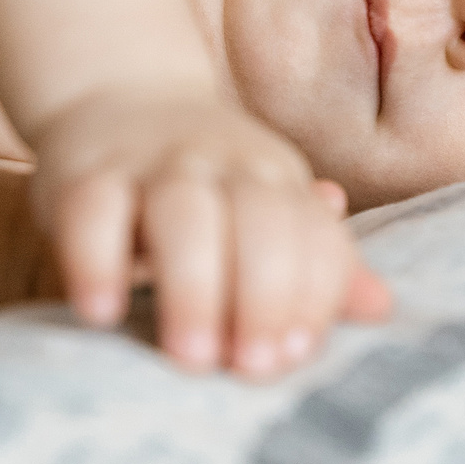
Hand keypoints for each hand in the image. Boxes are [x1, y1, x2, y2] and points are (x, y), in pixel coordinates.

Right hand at [29, 88, 391, 375]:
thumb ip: (315, 261)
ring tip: (190, 356)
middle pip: (258, 220)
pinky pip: (91, 211)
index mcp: (273, 176)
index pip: (308, 232)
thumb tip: (381, 307)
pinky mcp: (82, 172)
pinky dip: (95, 262)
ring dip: (192, 287)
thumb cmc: (205, 180)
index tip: (293, 354)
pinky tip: (102, 312)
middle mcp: (219, 163)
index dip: (308, 292)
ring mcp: (150, 164)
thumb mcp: (266, 209)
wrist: (114, 95)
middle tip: (246, 368)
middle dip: (261, 296)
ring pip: (180, 214)